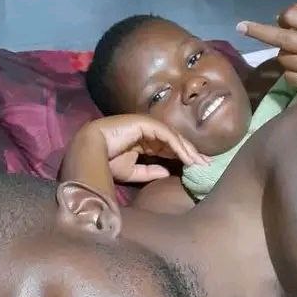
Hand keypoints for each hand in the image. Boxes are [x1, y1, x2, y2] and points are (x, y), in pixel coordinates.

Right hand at [89, 114, 207, 183]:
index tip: (197, 169)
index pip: (169, 149)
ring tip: (200, 163)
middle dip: (192, 154)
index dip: (184, 158)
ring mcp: (147, 125)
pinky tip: (188, 158)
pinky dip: (178, 146)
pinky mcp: (146, 123)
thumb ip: (150, 172)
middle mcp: (148, 132)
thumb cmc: (106, 161)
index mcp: (145, 142)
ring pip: (174, 137)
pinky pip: (167, 135)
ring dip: (188, 150)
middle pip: (176, 142)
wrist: (89, 150)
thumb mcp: (132, 172)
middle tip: (206, 165)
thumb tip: (167, 173)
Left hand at [237, 3, 296, 92]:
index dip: (286, 15)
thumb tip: (278, 18)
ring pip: (283, 57)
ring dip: (286, 53)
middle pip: (280, 37)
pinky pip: (288, 74)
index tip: (283, 18)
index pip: (293, 15)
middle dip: (258, 31)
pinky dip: (291, 69)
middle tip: (240, 26)